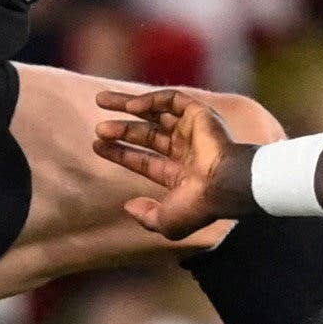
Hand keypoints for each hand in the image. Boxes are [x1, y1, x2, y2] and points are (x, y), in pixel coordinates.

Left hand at [93, 85, 255, 239]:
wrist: (225, 184)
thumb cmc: (199, 206)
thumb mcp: (167, 223)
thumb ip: (147, 217)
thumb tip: (128, 206)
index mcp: (179, 174)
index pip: (144, 160)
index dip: (120, 153)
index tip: (97, 145)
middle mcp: (185, 150)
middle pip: (146, 135)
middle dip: (121, 129)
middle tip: (98, 128)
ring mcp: (192, 131)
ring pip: (155, 112)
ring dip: (127, 105)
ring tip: (99, 100)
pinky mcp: (199, 113)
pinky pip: (171, 100)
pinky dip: (150, 100)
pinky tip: (131, 106)